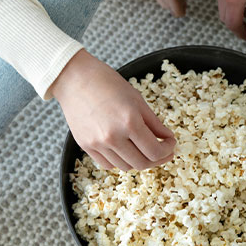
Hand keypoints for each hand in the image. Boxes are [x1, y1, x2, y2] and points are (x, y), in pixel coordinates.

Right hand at [51, 50, 175, 170]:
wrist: (75, 79)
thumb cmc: (107, 83)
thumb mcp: (137, 99)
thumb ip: (154, 122)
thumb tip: (167, 138)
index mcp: (130, 122)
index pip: (155, 151)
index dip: (168, 150)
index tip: (171, 143)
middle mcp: (113, 137)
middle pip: (142, 163)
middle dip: (157, 159)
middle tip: (163, 151)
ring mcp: (98, 144)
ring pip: (125, 167)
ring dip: (139, 161)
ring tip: (143, 149)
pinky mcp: (85, 146)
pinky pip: (108, 164)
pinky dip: (120, 161)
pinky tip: (125, 150)